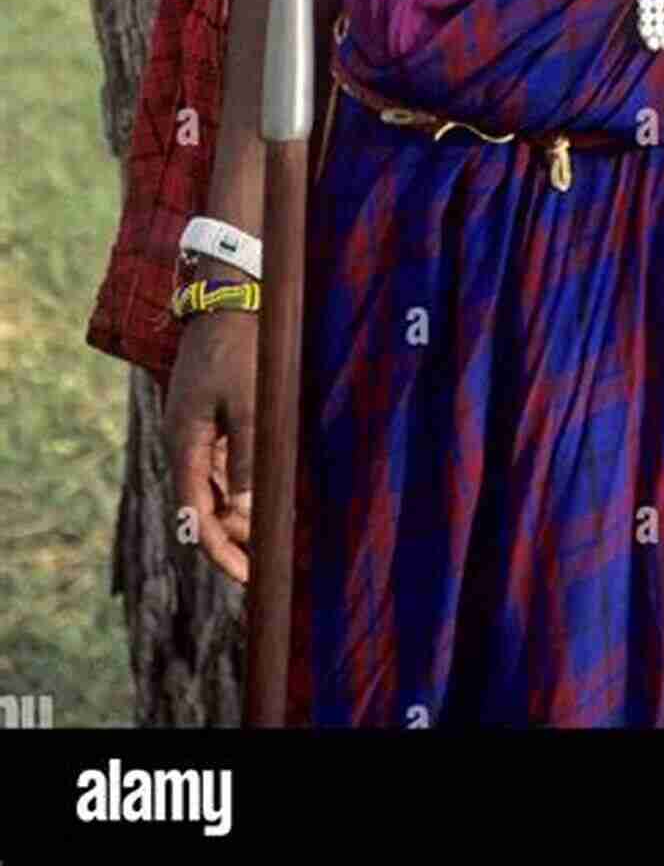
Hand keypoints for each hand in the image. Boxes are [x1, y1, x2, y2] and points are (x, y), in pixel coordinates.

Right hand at [162, 308, 258, 583]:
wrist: (230, 298)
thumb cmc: (242, 350)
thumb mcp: (250, 405)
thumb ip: (247, 459)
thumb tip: (243, 515)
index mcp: (185, 443)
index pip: (195, 515)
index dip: (219, 551)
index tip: (246, 577)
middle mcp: (184, 443)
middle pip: (202, 508)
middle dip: (230, 541)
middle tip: (262, 568)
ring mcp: (196, 432)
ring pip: (212, 490)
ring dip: (235, 517)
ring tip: (267, 543)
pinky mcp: (210, 419)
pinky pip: (221, 466)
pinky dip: (238, 489)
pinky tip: (260, 502)